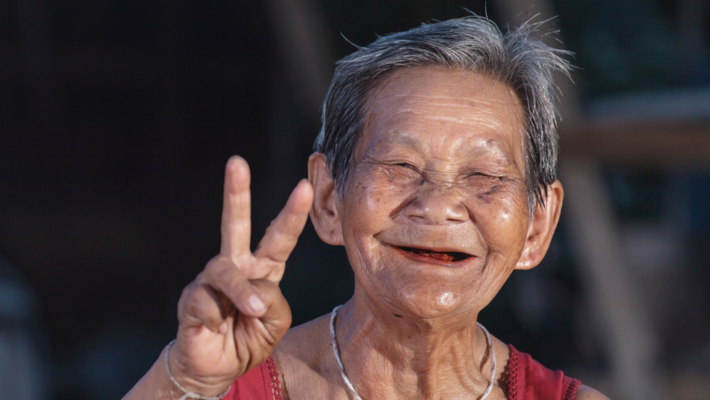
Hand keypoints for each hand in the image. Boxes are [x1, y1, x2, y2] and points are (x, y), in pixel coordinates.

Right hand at [170, 156, 312, 395]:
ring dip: (242, 294)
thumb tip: (252, 288)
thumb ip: (274, 301)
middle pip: (235, 224)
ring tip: (253, 312)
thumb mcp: (276, 322)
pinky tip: (218, 328)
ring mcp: (211, 280)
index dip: (292, 213)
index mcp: (263, 269)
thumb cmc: (249, 339)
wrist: (216, 370)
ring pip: (226, 272)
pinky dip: (218, 318)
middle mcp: (236, 266)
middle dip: (236, 192)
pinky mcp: (190, 298)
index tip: (304, 186)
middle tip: (237, 162)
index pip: (279, 236)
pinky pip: (207, 301)